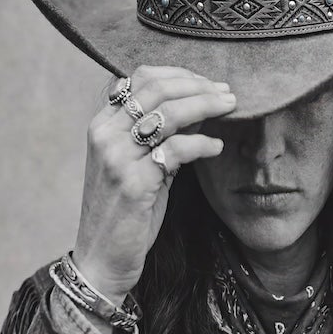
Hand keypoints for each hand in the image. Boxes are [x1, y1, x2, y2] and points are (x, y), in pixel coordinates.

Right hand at [72, 66, 234, 299]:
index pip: (140, 77)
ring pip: (169, 113)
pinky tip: (217, 147)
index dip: (179, 74)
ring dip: (206, 105)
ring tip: (231, 107)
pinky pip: (177, 150)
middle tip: (228, 92)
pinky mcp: (135, 183)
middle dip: (199, 85)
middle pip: (156, 87)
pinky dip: (203, 144)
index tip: (208, 82)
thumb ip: (160, 134)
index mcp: (102, 125)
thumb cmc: (124, 212)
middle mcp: (105, 135)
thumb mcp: (137, 165)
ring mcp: (117, 158)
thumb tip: (199, 106)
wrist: (101, 259)